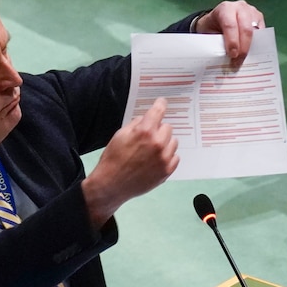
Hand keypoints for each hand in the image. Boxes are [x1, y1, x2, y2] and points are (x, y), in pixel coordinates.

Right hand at [82, 98, 179, 227]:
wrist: (111, 185)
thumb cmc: (113, 159)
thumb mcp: (120, 135)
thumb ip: (136, 124)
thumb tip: (146, 119)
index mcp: (145, 132)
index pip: (158, 111)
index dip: (160, 104)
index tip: (162, 102)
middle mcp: (158, 143)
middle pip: (168, 127)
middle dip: (158, 129)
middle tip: (148, 137)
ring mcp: (164, 158)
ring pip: (173, 142)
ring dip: (164, 143)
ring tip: (151, 151)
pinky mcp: (167, 171)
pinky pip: (175, 157)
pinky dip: (167, 156)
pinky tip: (155, 160)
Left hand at [194, 0, 264, 61]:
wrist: (216, 20)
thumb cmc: (211, 27)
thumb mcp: (208, 34)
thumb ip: (216, 44)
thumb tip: (224, 59)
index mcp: (225, 9)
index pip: (230, 25)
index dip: (232, 41)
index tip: (232, 55)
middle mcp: (240, 8)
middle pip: (246, 28)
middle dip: (243, 47)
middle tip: (239, 62)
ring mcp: (252, 12)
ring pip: (255, 31)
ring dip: (251, 47)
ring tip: (245, 60)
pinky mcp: (259, 19)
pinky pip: (261, 34)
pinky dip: (256, 45)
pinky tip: (251, 55)